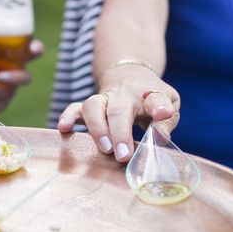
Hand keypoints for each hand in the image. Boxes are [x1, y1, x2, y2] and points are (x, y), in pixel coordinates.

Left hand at [0, 30, 42, 112]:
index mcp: (15, 52)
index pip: (33, 50)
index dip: (37, 49)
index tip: (34, 48)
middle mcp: (16, 72)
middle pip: (26, 78)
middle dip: (17, 77)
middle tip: (0, 75)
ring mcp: (9, 89)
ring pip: (8, 93)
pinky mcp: (0, 101)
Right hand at [57, 64, 179, 160]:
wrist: (130, 76)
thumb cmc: (152, 98)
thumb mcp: (169, 105)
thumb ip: (166, 123)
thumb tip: (159, 138)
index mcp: (148, 94)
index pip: (156, 98)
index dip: (159, 107)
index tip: (163, 113)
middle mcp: (123, 95)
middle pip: (119, 109)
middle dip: (120, 133)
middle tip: (123, 155)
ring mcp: (104, 99)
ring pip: (94, 106)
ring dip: (97, 128)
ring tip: (105, 149)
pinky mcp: (89, 106)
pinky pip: (75, 108)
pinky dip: (68, 116)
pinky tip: (63, 128)